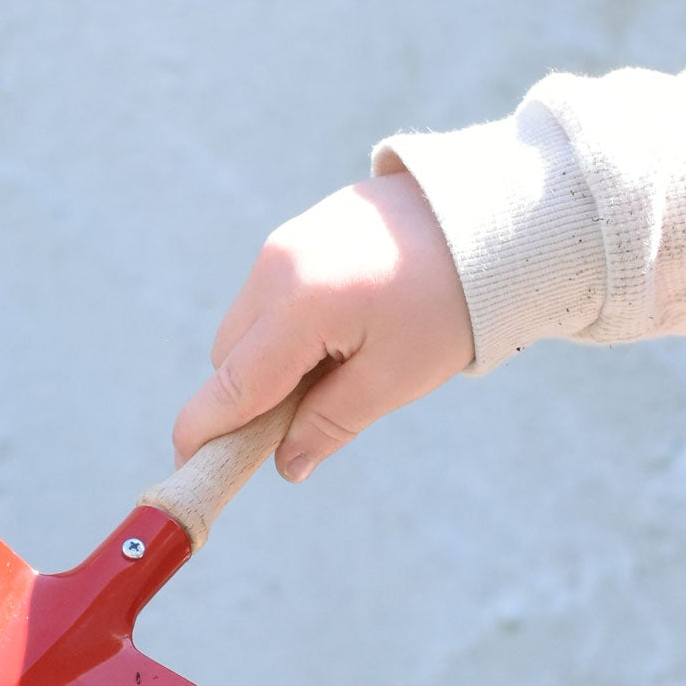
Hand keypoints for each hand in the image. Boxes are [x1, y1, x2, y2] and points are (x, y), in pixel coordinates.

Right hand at [172, 171, 472, 479]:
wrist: (495, 215)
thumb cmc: (450, 301)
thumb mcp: (394, 379)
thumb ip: (329, 425)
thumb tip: (285, 464)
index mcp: (298, 306)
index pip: (230, 387)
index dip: (204, 436)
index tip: (190, 470)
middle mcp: (276, 267)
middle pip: (227, 359)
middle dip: (248, 399)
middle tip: (305, 419)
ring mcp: (285, 243)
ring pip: (246, 329)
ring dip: (269, 363)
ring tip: (338, 367)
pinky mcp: (300, 233)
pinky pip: (270, 299)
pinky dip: (287, 331)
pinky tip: (343, 331)